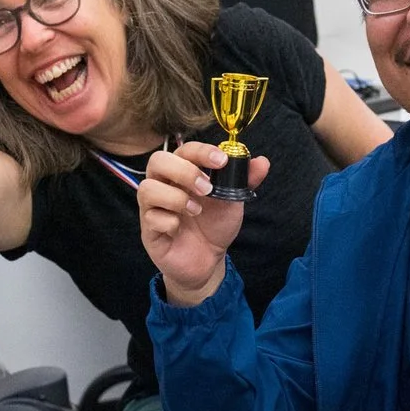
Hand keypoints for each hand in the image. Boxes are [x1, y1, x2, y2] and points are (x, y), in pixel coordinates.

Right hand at [138, 143, 267, 306]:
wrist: (208, 260)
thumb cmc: (214, 225)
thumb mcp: (233, 201)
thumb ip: (245, 180)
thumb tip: (262, 161)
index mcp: (182, 173)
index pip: (184, 150)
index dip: (201, 151)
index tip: (222, 160)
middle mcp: (164, 186)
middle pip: (157, 161)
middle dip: (184, 171)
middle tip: (207, 188)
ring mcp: (152, 208)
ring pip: (146, 188)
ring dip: (176, 198)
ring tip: (196, 211)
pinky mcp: (149, 231)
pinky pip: (150, 218)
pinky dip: (169, 222)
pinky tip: (180, 230)